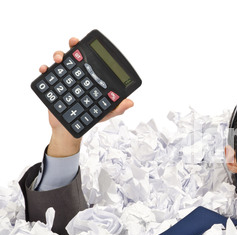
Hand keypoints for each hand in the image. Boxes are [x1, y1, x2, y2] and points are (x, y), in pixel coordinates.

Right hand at [39, 38, 133, 156]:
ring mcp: (64, 79)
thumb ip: (117, 108)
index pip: (91, 61)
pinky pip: (48, 74)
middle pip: (75, 55)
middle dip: (73, 45)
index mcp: (91, 78)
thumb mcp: (105, 113)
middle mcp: (77, 75)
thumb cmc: (88, 118)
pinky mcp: (53, 86)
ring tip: (59, 59)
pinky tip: (46, 70)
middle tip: (73, 44)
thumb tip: (130, 103)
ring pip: (60, 61)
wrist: (69, 129)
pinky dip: (45, 69)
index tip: (89, 44)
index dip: (90, 50)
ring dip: (59, 55)